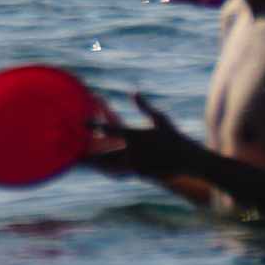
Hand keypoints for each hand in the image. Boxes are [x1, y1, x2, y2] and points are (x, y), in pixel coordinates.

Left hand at [82, 91, 208, 185]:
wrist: (190, 159)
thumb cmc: (174, 137)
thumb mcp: (160, 119)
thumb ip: (144, 107)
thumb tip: (133, 91)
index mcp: (135, 135)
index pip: (110, 128)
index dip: (94, 124)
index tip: (80, 122)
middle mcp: (134, 149)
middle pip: (106, 152)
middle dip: (90, 153)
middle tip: (75, 153)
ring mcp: (138, 163)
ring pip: (112, 164)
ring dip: (97, 164)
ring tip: (83, 163)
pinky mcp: (143, 173)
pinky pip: (125, 172)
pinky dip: (112, 171)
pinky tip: (102, 172)